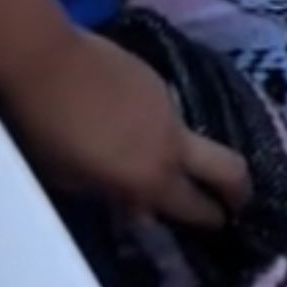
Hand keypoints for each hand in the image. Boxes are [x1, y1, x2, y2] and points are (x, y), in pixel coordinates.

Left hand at [0, 30, 250, 227]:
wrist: (47, 61)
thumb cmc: (48, 130)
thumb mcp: (71, 180)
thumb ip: (112, 195)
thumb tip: (136, 206)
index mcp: (151, 177)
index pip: (198, 207)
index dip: (212, 220)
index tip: (222, 225)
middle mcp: (172, 143)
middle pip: (230, 168)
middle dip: (238, 189)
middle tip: (235, 201)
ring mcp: (169, 106)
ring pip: (195, 138)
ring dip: (189, 155)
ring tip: (159, 160)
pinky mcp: (157, 79)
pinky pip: (170, 114)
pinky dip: (161, 129)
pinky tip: (131, 125)